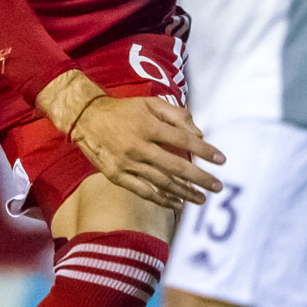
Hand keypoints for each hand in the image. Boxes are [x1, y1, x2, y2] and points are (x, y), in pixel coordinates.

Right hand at [41, 72, 222, 207]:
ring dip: (184, 192)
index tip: (221, 160)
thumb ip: (176, 115)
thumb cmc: (123, 110)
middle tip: (217, 187)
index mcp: (148, 126)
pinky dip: (161, 199)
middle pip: (175, 166)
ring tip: (201, 199)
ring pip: (161, 182)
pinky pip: (143, 191)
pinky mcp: (117, 176)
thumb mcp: (149, 103)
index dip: (204, 151)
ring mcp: (127, 163)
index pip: (183, 140)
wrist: (86, 118)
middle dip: (199, 178)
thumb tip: (198, 134)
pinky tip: (176, 203)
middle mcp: (138, 146)